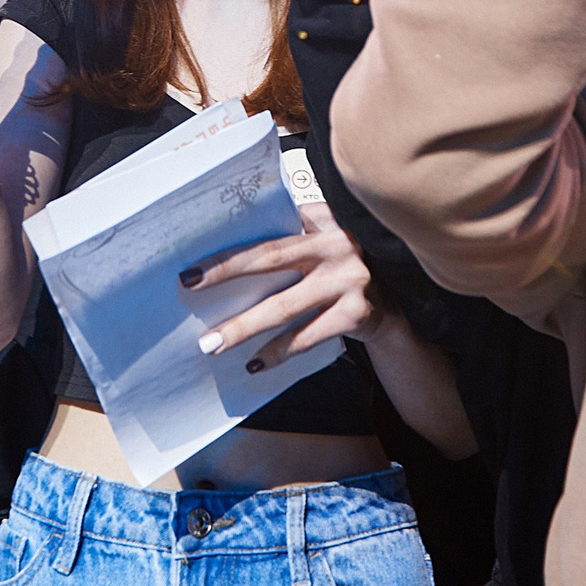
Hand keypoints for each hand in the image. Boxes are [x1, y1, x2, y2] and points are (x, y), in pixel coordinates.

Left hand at [183, 202, 388, 373]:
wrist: (395, 303)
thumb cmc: (343, 269)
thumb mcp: (325, 240)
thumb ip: (292, 236)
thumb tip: (227, 253)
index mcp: (324, 221)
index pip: (270, 227)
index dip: (233, 243)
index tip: (196, 261)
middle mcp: (337, 244)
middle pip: (270, 258)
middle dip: (226, 272)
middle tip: (190, 286)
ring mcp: (349, 279)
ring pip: (284, 306)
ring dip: (244, 326)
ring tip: (212, 343)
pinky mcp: (356, 313)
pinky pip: (307, 336)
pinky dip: (278, 352)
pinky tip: (254, 364)